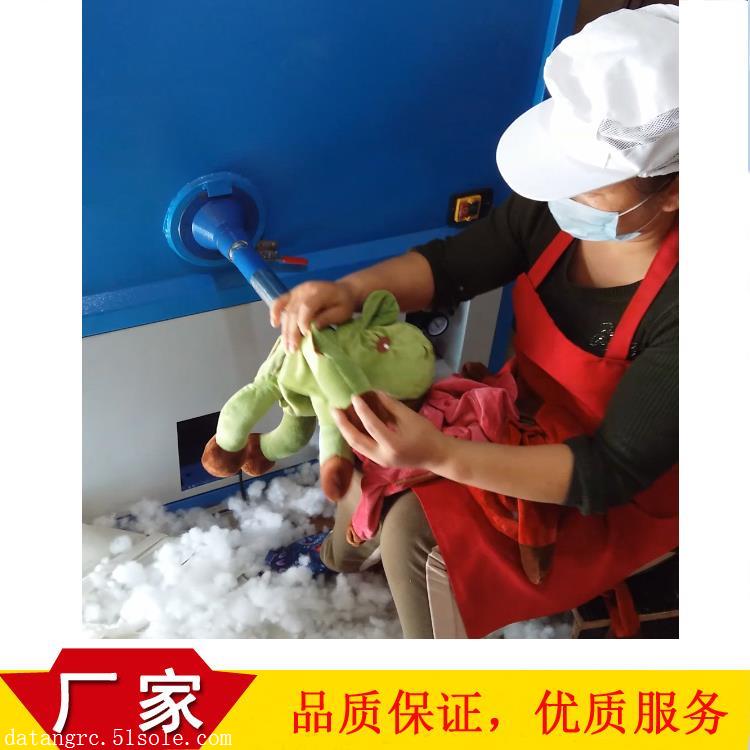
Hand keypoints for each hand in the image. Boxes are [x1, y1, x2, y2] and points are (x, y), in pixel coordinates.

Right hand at [270, 280, 355, 351]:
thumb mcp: (343, 311)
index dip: (303, 322)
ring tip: (287, 347)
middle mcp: (304, 290)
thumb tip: (314, 327)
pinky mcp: (291, 294)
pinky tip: (275, 324)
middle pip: (293, 311)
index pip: (306, 306)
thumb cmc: (344, 303)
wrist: (342, 290)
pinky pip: (280, 302)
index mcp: (318, 291)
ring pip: (286, 311)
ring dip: (285, 330)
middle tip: (293, 349)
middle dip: (292, 332)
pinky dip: (275, 313)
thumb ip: (329, 317)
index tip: (305, 337)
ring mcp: (296, 291)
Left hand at [331, 392, 447, 470]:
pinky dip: (354, 435)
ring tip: (338, 415)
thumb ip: (391, 406)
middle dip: (343, 424)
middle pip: (355, 440)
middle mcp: (382, 456)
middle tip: (334, 408)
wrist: (436, 456)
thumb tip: (373, 393)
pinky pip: (362, 447)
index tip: (354, 396)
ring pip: (356, 446)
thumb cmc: (427, 434)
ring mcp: (379, 461)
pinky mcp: (378, 460)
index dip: (362, 409)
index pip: (371, 425)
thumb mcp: (410, 417)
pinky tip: (350, 423)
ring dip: (346, 430)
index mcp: (392, 445)